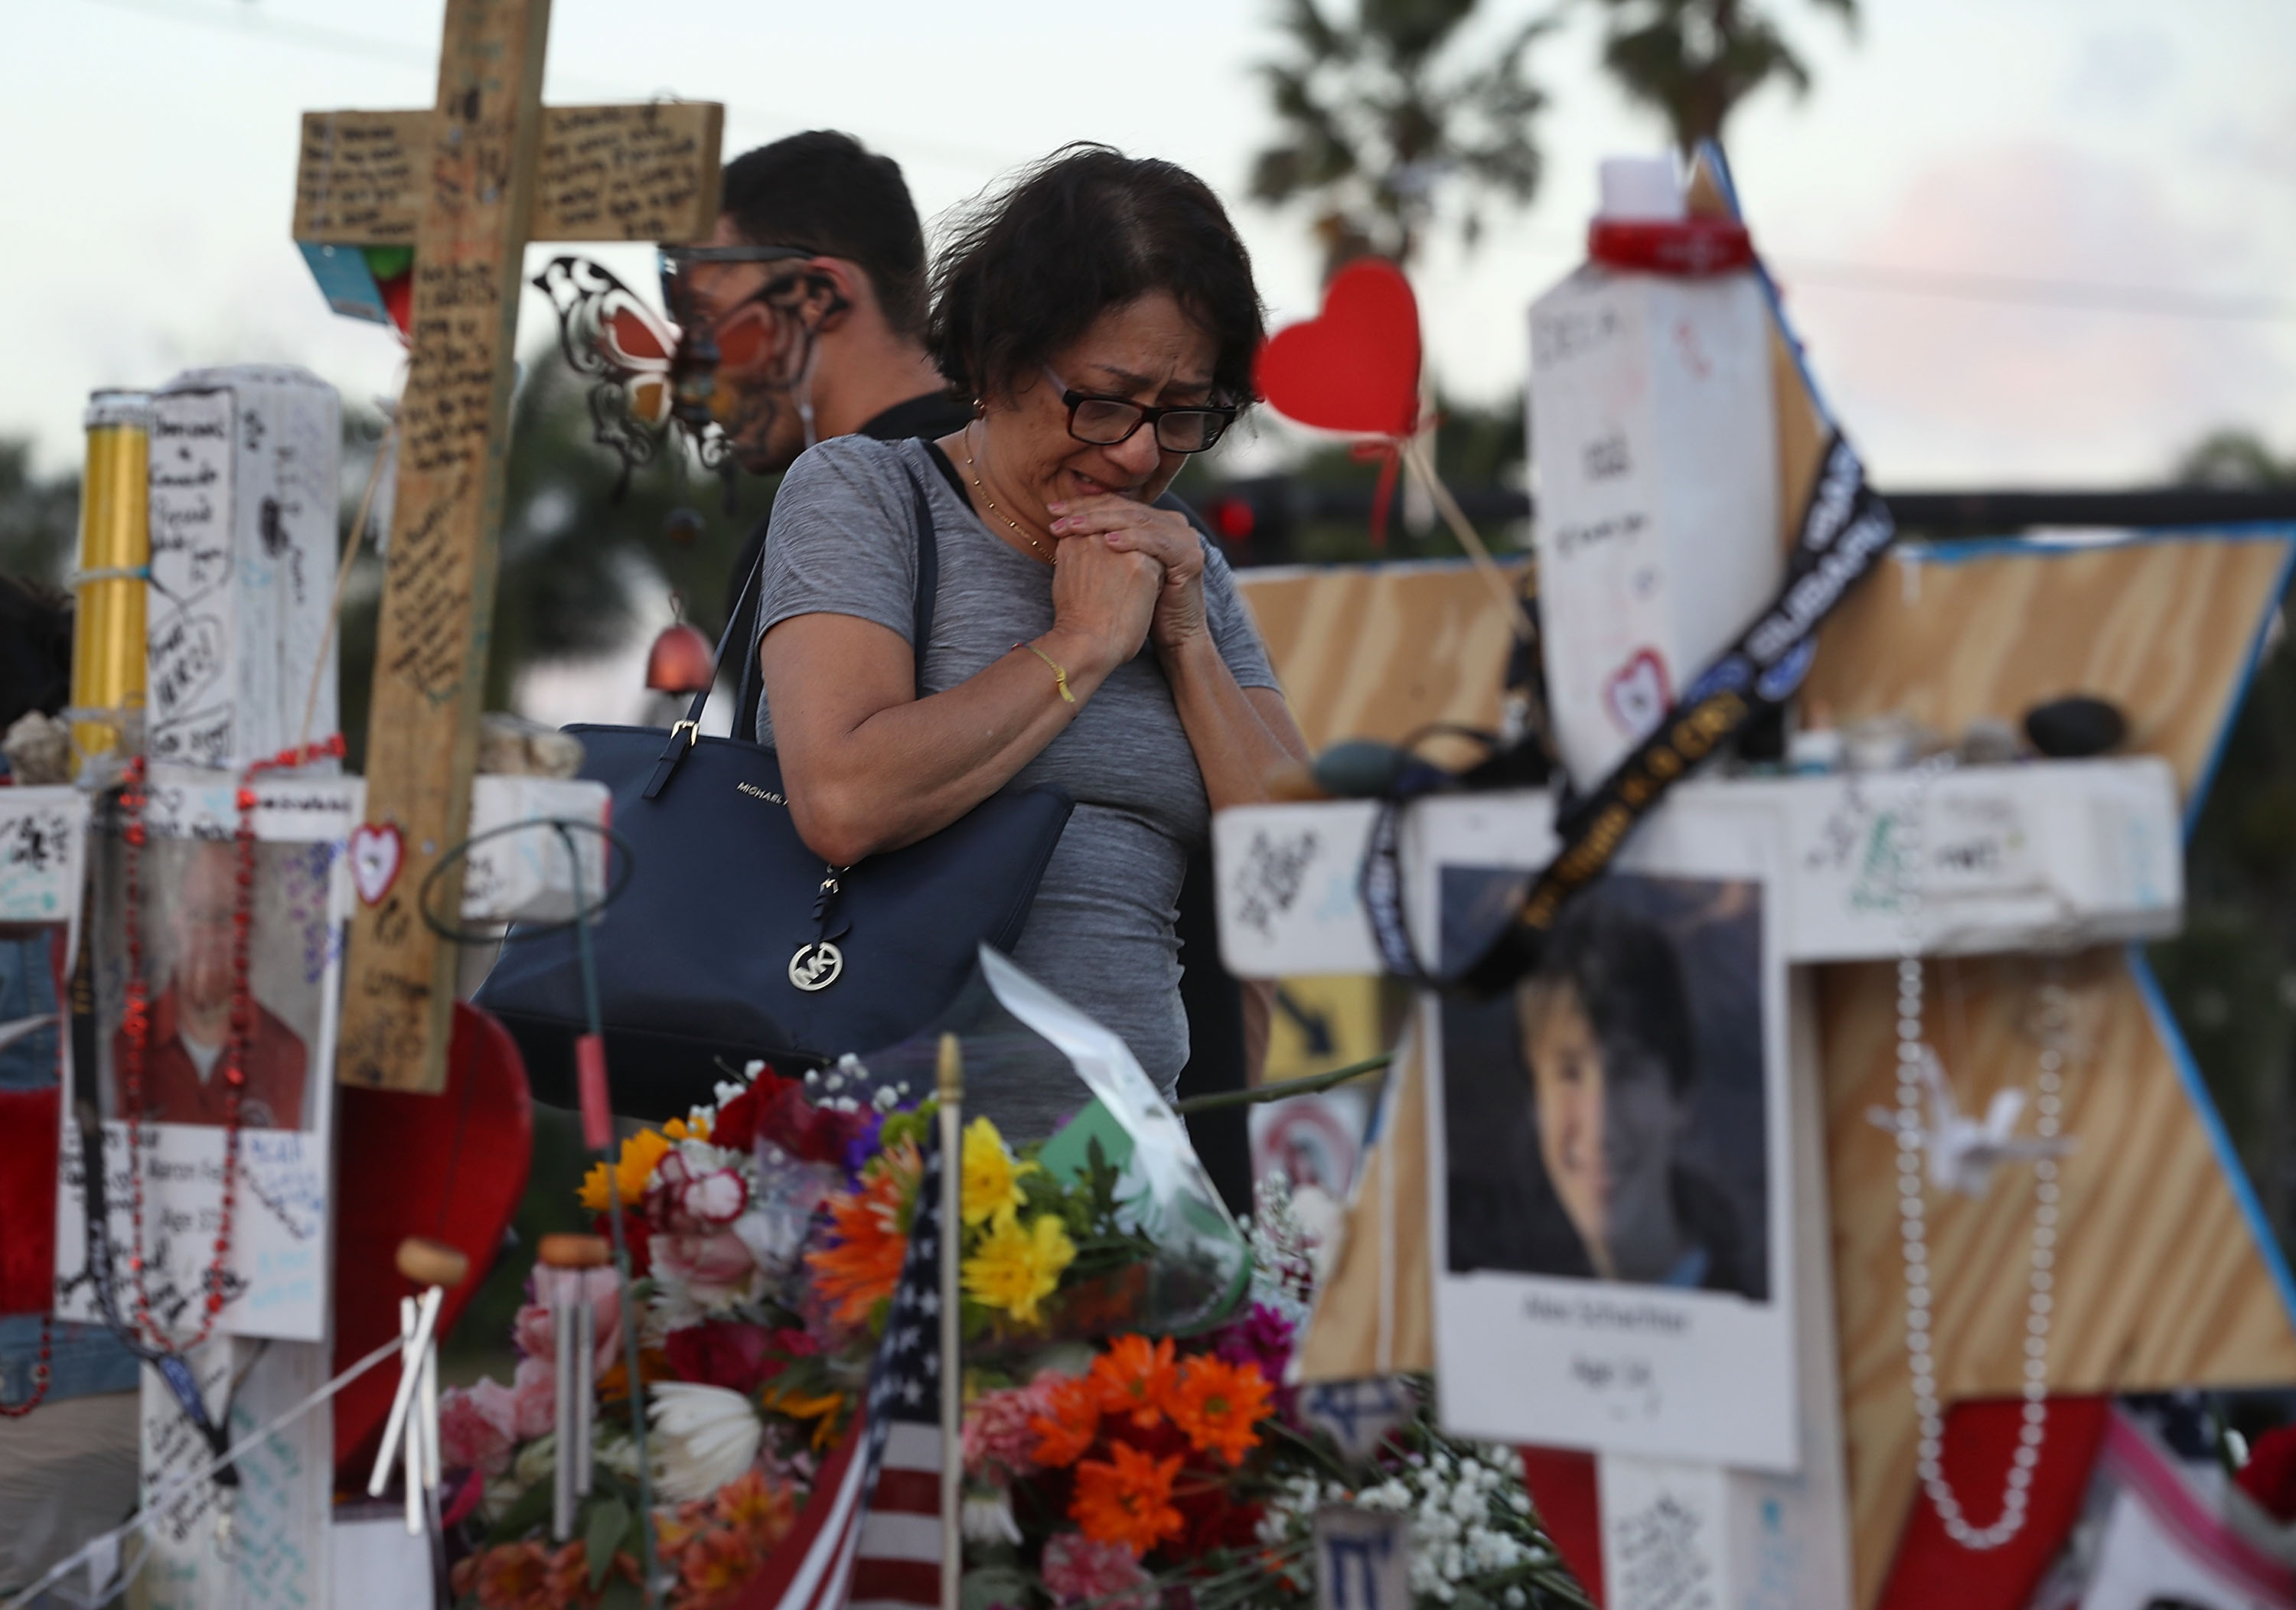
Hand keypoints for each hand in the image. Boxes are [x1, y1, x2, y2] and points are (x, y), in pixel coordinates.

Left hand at [1050, 496, 1206, 653]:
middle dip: (1087, 510)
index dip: (1083, 504)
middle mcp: (1172, 523)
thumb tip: (1062, 522)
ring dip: (1102, 521)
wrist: (1171, 636)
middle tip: (1056, 514)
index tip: (1053, 510)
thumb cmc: (1135, 606)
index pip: (1115, 503)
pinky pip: (1156, 542)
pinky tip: (1108, 542)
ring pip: (1137, 520)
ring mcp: (1184, 538)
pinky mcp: (1189, 557)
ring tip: (1074, 525)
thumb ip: (1099, 541)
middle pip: (1125, 507)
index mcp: (1154, 521)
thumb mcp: (1115, 566)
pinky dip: (1131, 540)